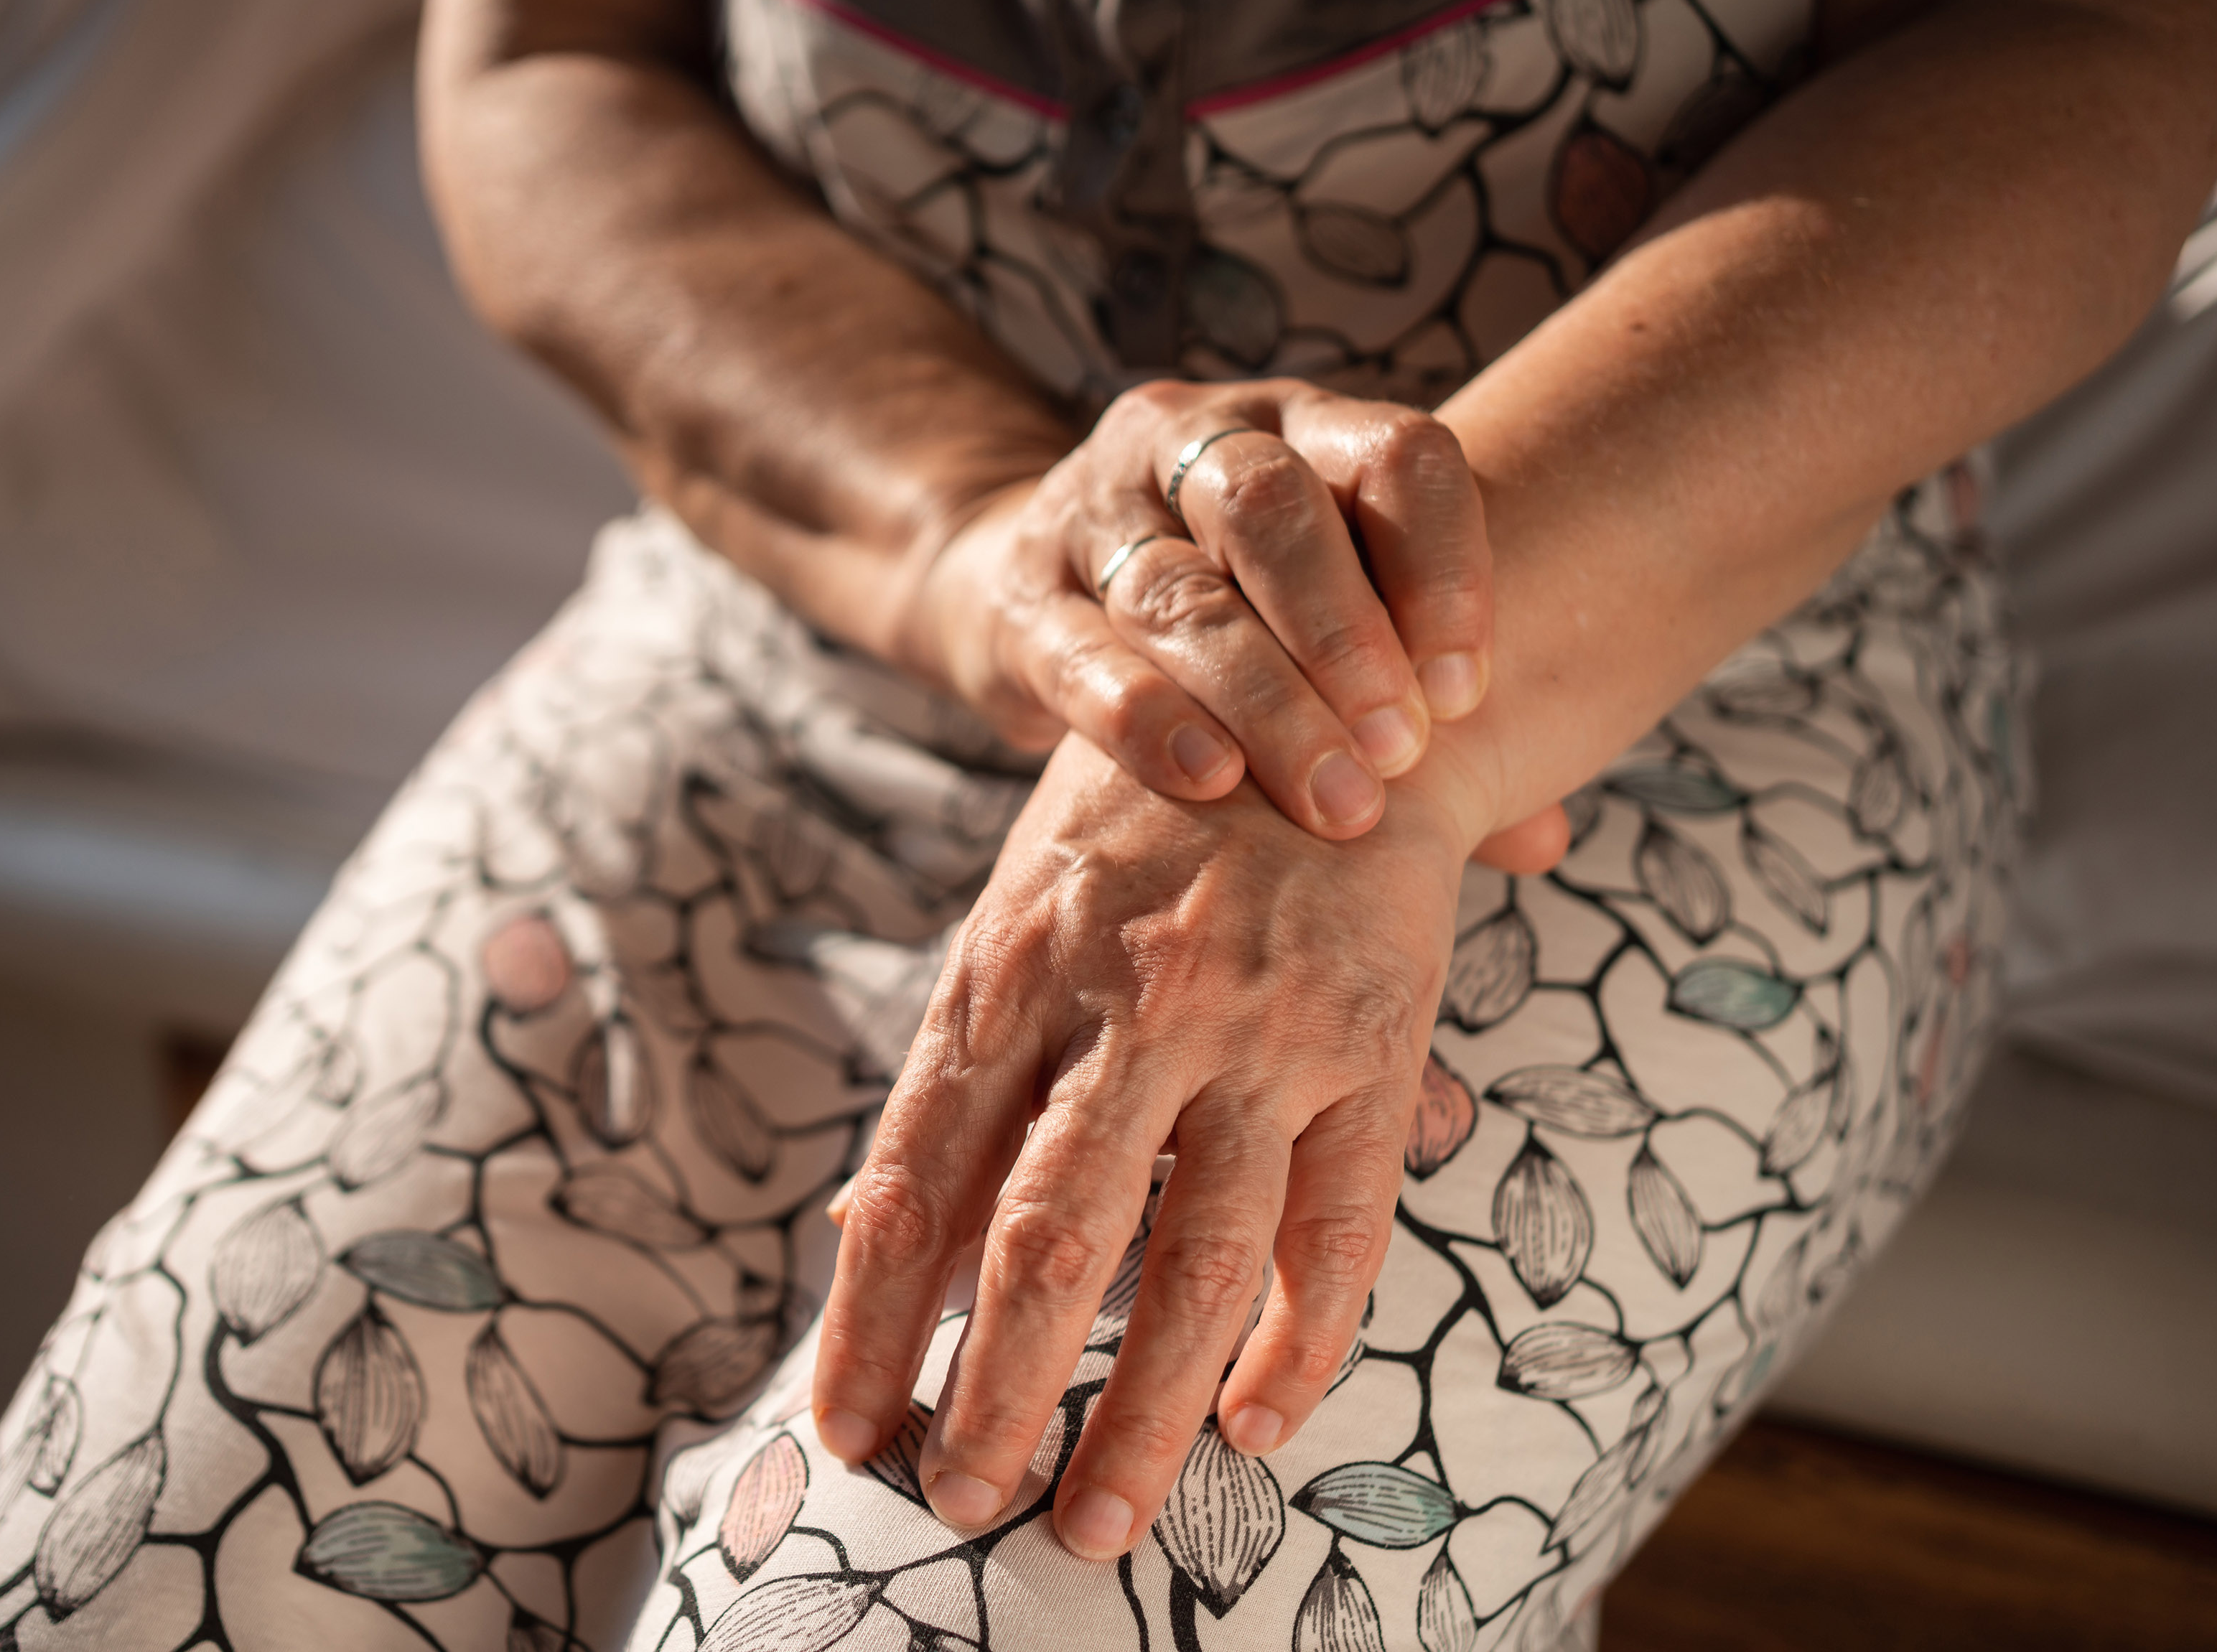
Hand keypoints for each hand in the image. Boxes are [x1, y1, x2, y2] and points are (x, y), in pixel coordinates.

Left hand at [807, 731, 1493, 1557]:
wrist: (1329, 694)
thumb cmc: (1142, 822)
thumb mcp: (1015, 909)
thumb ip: (963, 1073)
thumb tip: (869, 1242)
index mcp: (1010, 964)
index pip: (917, 1177)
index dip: (871, 1321)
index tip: (842, 1437)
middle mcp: (1129, 998)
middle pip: (1047, 1236)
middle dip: (994, 1392)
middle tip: (961, 1504)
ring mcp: (1260, 1026)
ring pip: (1198, 1261)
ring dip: (1139, 1411)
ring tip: (1096, 1522)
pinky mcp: (1373, 1046)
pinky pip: (1341, 1226)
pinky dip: (1300, 1343)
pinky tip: (1254, 1425)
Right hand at [905, 380, 1492, 841]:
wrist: (1026, 588)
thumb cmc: (1228, 615)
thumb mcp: (1328, 621)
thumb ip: (1427, 707)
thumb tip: (1544, 838)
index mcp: (1301, 426)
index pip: (1395, 453)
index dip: (1445, 564)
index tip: (1469, 689)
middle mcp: (1193, 441)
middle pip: (1277, 508)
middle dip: (1347, 635)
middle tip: (1399, 749)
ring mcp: (1095, 511)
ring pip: (1182, 590)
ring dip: (1268, 699)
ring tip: (1331, 799)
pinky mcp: (1024, 596)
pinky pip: (1084, 654)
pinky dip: (1149, 719)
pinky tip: (1209, 780)